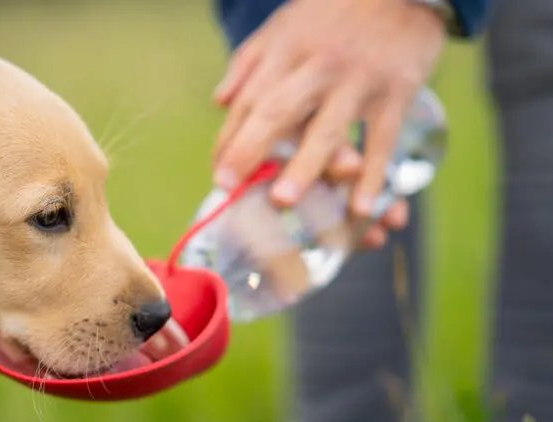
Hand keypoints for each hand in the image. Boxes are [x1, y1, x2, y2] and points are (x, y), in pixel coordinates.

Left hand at [212, 0, 443, 241]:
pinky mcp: (396, 92)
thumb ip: (249, 63)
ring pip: (327, 128)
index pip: (249, 102)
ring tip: (283, 200)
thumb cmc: (334, 13)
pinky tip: (360, 208)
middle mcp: (316, 67)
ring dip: (304, 166)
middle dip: (250, 150)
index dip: (231, 140)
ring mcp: (356, 81)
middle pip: (277, 112)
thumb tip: (219, 103)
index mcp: (284, 52)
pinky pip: (382, 140)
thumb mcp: (284, 26)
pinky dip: (373, 176)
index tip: (220, 177)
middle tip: (229, 187)